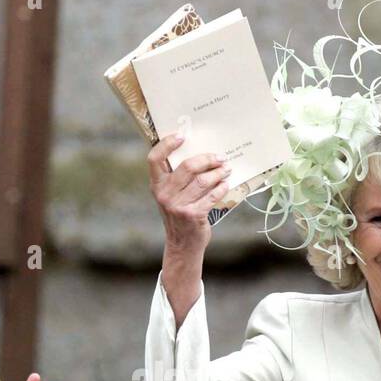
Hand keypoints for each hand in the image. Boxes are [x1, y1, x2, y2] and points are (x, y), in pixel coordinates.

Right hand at [148, 133, 230, 256]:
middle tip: (220, 157)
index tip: (181, 135)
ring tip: (226, 170)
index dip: (167, 144)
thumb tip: (199, 154)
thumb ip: (177, 178)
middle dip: (208, 159)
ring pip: (203, 180)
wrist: (182, 245)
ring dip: (218, 173)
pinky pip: (212, 195)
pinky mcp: (193, 215)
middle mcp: (164, 194)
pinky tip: (225, 184)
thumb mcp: (171, 196)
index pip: (154, 159)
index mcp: (156, 185)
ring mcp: (178, 205)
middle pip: (187, 166)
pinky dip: (221, 188)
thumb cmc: (179, 214)